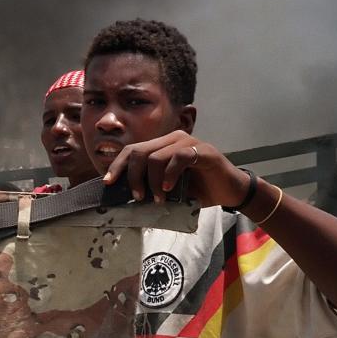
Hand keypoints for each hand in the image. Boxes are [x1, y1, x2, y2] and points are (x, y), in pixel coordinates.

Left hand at [103, 130, 247, 208]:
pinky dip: (170, 175)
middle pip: (139, 152)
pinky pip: (179, 158)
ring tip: (158, 198)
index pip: (132, 151)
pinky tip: (169, 189)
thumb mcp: (168, 188)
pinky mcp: (203, 151)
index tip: (108, 183)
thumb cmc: (198, 190)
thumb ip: (150, 185)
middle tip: (138, 196)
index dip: (117, 166)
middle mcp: (172, 139)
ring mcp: (188, 143)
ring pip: (156, 156)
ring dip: (152, 181)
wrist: (229, 191)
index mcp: (161, 146)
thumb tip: (124, 196)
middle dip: (132, 176)